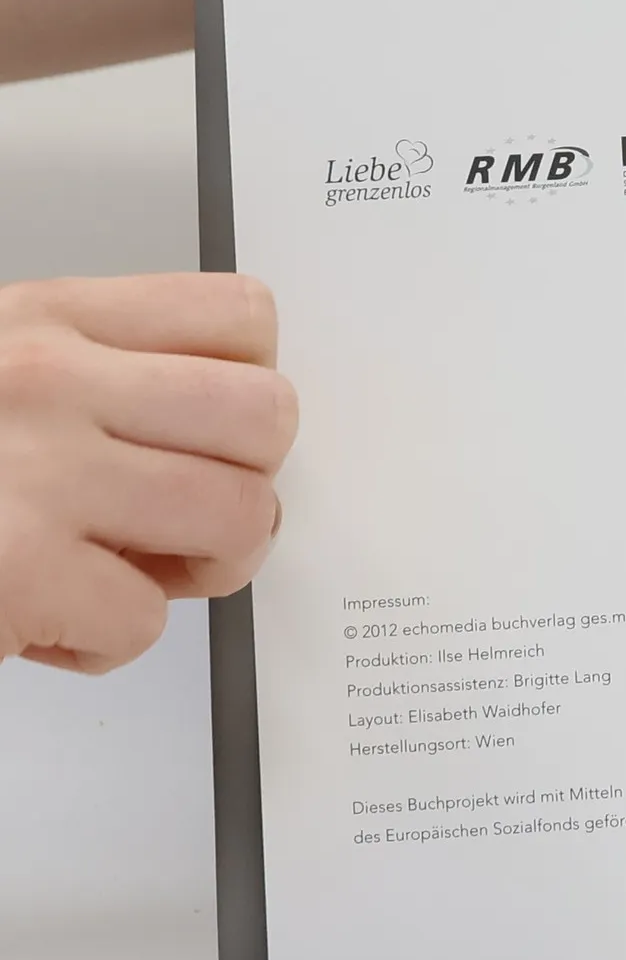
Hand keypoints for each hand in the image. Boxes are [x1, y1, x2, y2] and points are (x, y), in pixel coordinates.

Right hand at [0, 274, 296, 673]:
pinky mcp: (14, 571)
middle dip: (244, 483)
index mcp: (47, 319)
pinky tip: (45, 620)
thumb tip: (226, 433)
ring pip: (237, 518)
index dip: (247, 389)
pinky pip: (146, 620)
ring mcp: (36, 474)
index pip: (241, 318)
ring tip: (128, 572)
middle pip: (267, 418)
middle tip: (181, 518)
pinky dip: (103, 641)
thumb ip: (99, 377)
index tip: (206, 433)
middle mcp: (49, 379)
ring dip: (200, 568)